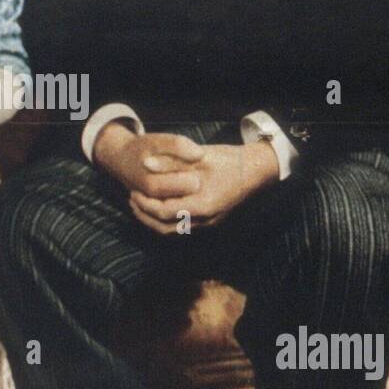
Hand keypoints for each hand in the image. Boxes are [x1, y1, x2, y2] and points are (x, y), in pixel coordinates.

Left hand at [93, 123, 278, 233]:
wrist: (255, 170)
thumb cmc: (229, 161)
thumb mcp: (199, 158)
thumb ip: (171, 162)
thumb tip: (145, 163)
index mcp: (202, 205)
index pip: (165, 212)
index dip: (146, 204)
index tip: (134, 191)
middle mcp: (205, 219)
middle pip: (166, 227)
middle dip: (146, 215)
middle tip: (133, 200)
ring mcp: (208, 222)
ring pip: (173, 230)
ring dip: (154, 220)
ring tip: (141, 205)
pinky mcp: (209, 220)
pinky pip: (182, 226)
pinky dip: (167, 220)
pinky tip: (160, 207)